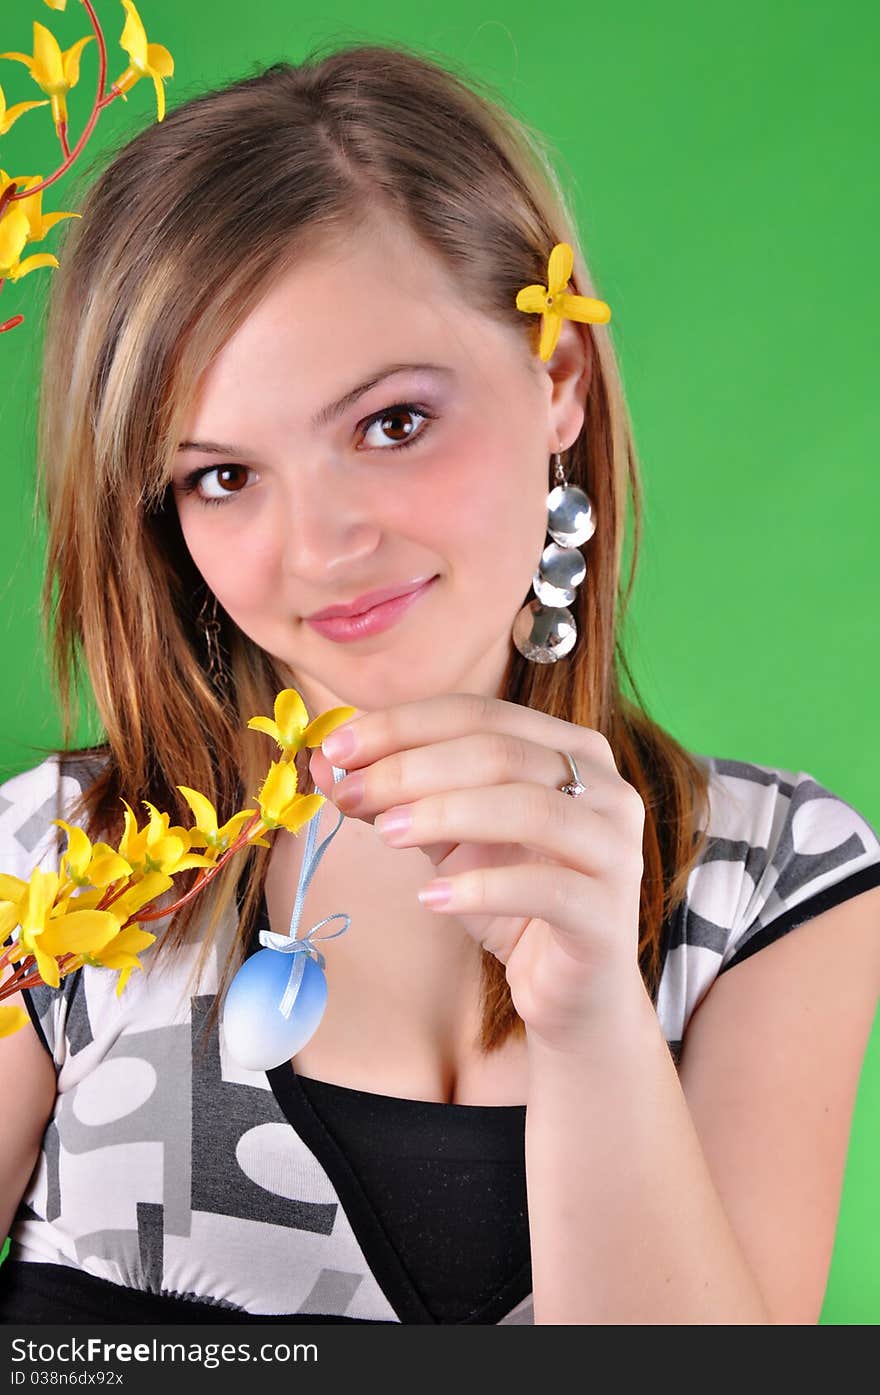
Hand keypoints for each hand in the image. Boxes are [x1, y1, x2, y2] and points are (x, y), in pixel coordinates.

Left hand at [308, 692, 646, 1047]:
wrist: (568, 989)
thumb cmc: (512, 899)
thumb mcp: (447, 838)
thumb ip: (398, 797)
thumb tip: (326, 763)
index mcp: (569, 749)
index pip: (479, 714)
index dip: (403, 725)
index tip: (337, 749)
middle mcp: (604, 786)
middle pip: (500, 752)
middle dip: (412, 768)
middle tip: (349, 793)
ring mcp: (615, 847)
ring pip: (529, 808)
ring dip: (444, 814)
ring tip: (384, 834)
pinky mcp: (608, 911)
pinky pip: (544, 888)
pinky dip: (479, 888)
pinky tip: (429, 899)